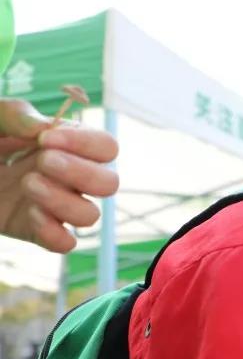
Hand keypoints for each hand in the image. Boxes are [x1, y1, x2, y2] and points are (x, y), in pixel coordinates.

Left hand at [0, 99, 119, 252]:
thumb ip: (17, 115)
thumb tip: (45, 127)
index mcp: (66, 146)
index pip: (105, 147)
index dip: (86, 143)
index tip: (45, 139)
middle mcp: (67, 178)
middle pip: (109, 184)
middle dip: (81, 173)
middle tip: (42, 162)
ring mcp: (52, 206)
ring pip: (90, 216)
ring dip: (64, 201)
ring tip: (28, 185)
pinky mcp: (33, 230)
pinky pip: (64, 243)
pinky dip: (54, 232)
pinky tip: (30, 214)